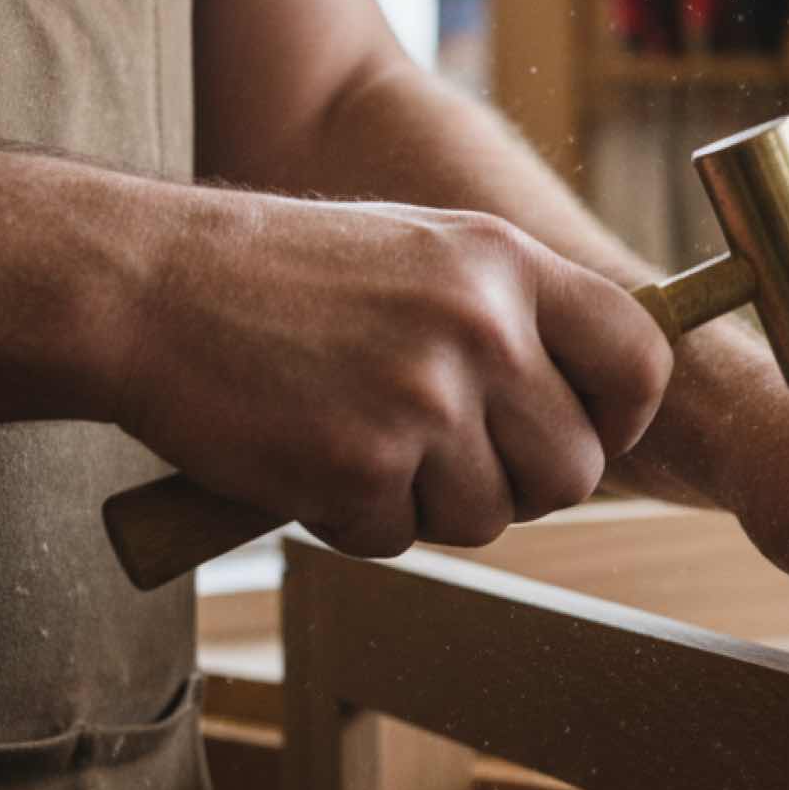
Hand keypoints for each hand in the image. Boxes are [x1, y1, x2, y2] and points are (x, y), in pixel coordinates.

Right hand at [116, 191, 671, 555]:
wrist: (147, 286)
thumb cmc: (286, 275)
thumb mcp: (427, 250)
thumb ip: (514, 311)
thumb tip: (596, 397)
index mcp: (507, 263)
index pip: (642, 360)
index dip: (625, 418)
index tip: (587, 433)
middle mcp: (482, 327)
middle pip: (577, 469)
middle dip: (523, 485)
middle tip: (454, 461)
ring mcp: (424, 398)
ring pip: (491, 516)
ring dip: (431, 505)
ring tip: (364, 441)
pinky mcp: (362, 465)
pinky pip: (399, 538)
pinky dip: (355, 521)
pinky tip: (312, 458)